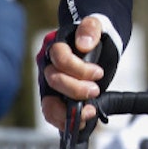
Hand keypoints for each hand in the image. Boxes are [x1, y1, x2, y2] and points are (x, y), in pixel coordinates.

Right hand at [38, 15, 107, 131]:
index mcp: (55, 47)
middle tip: (95, 90)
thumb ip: (90, 29)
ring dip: (67, 112)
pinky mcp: (55, 100)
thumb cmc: (92, 38)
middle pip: (54, 80)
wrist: (95, 49)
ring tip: (89, 112)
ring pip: (49, 103)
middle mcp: (48, 67)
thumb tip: (83, 44)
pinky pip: (53, 116)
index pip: (59, 57)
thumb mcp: (95, 26)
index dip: (79, 68)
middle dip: (76, 88)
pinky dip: (66, 122)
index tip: (99, 73)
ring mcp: (50, 86)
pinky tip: (83, 121)